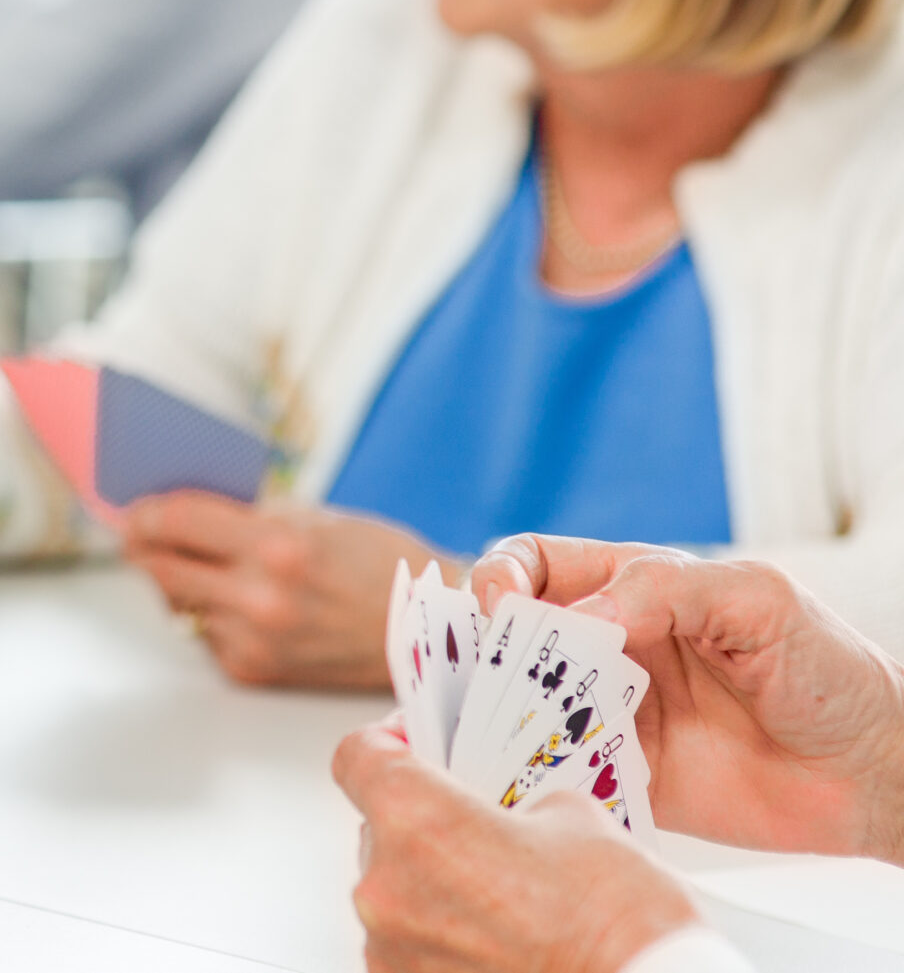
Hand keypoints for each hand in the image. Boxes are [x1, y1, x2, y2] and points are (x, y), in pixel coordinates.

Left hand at [121, 495, 446, 689]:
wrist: (429, 632)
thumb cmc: (375, 564)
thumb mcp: (315, 519)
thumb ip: (246, 514)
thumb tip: (179, 508)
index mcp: (278, 548)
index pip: (178, 521)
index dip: (145, 513)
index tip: (132, 509)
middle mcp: (261, 599)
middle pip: (160, 567)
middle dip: (143, 547)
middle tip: (136, 534)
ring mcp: (254, 640)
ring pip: (176, 603)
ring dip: (175, 582)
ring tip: (185, 563)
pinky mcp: (252, 671)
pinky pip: (204, 634)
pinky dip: (206, 614)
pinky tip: (228, 600)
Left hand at [334, 716, 701, 972]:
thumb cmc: (617, 917)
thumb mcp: (570, 816)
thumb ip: (508, 803)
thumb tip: (497, 816)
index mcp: (415, 821)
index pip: (358, 757)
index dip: (385, 744)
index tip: (411, 746)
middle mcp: (384, 885)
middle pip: (379, 829)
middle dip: (423, 825)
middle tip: (478, 832)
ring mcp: (388, 945)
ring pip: (393, 891)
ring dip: (432, 885)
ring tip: (499, 897)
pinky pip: (407, 941)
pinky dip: (440, 934)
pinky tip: (495, 936)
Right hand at [468, 536, 903, 861]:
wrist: (872, 772)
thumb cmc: (827, 669)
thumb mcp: (755, 599)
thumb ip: (664, 590)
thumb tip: (578, 620)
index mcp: (629, 589)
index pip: (532, 565)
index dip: (499, 577)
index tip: (498, 606)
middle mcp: (606, 649)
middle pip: (508, 638)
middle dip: (481, 653)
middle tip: (489, 680)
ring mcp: (606, 715)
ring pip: (516, 707)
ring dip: (495, 717)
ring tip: (496, 732)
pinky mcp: (617, 779)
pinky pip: (552, 773)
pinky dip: (527, 774)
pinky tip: (525, 777)